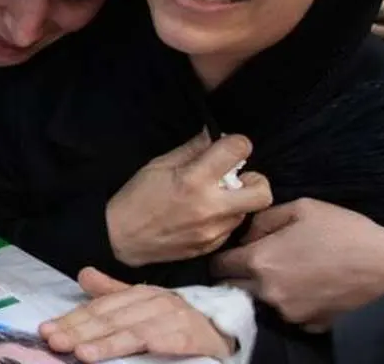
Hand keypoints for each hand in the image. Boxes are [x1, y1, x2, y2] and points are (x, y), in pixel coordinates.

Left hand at [40, 268, 235, 362]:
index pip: (98, 309)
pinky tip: (135, 350)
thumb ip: (111, 292)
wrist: (221, 330)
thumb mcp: (141, 303)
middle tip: (54, 342)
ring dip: (107, 343)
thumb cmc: (174, 320)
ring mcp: (172, 320)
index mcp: (137, 295)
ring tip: (82, 354)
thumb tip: (83, 275)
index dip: (71, 319)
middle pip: (110, 320)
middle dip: (79, 332)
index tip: (47, 330)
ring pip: (133, 332)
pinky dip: (152, 345)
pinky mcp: (191, 337)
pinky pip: (169, 342)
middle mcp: (152, 303)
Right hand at [106, 131, 272, 266]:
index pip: (237, 150)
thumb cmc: (136, 196)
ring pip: (248, 211)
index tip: (228, 147)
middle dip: (254, 180)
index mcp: (195, 179)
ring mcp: (215, 231)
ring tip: (213, 199)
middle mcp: (212, 206)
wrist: (120, 239)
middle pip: (262, 191)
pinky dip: (223, 218)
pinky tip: (202, 216)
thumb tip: (214, 136)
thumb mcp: (159, 164)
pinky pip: (231, 228)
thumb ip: (191, 150)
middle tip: (236, 179)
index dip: (237, 143)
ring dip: (237, 201)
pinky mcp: (212, 248)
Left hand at [211, 199, 383, 331]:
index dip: (223, 256)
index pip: (219, 266)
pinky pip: (288, 313)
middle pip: (234, 287)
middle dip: (238, 275)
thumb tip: (247, 234)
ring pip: (260, 301)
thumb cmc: (346, 233)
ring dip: (264, 289)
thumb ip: (264, 219)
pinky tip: (308, 285)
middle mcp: (269, 292)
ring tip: (289, 271)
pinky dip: (291, 301)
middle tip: (255, 261)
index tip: (233, 251)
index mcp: (261, 261)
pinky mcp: (310, 325)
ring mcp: (290, 313)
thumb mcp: (302, 208)